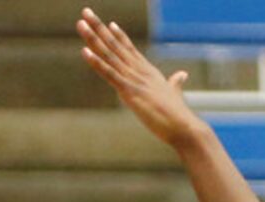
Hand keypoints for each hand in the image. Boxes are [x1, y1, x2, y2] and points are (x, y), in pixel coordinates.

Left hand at [77, 9, 196, 146]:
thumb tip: (182, 75)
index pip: (131, 50)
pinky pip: (109, 74)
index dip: (119, 36)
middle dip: (99, 28)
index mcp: (148, 71)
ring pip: (109, 55)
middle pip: (115, 45)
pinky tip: (85, 51)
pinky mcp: (129, 92)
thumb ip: (175, 83)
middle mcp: (139, 70)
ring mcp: (134, 80)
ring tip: (81, 24)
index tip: (109, 24)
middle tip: (86, 12)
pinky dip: (96, 63)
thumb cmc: (179, 114)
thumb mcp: (175, 93)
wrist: (183, 126)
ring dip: (93, 39)